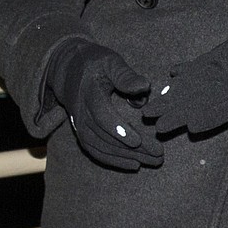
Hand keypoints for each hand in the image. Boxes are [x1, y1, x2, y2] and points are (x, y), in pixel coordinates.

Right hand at [45, 39, 162, 170]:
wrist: (68, 71)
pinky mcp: (83, 133)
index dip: (118, 129)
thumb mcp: (110, 62)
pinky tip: (135, 165)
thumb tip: (144, 86)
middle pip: (107, 136)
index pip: (101, 115)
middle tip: (159, 154)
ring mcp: (80, 126)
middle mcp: (82, 113)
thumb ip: (126, 75)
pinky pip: (97, 151)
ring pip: (103, 147)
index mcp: (89, 93)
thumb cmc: (95, 64)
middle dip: (134, 149)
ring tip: (154, 161)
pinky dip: (114, 160)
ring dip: (128, 157)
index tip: (137, 140)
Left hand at [144, 33, 227, 136]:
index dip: (168, 93)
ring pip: (202, 104)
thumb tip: (174, 72)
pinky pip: (225, 112)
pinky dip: (210, 120)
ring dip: (181, 117)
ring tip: (162, 128)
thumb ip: (199, 64)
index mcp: (214, 61)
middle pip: (188, 92)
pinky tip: (193, 129)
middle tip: (147, 116)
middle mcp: (221, 74)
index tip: (151, 102)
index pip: (185, 80)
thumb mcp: (224, 51)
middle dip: (167, 106)